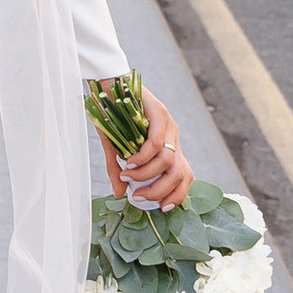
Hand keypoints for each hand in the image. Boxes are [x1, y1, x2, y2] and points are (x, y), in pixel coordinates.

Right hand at [104, 83, 192, 210]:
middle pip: (180, 173)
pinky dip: (142, 158)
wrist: (107, 83)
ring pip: (168, 161)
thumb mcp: (116, 148)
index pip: (185, 175)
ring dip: (146, 174)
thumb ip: (118, 170)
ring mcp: (168, 124)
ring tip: (127, 175)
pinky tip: (128, 161)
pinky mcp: (159, 112)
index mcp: (169, 145)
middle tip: (138, 196)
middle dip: (160, 191)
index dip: (179, 195)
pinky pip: (155, 143)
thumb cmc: (112, 116)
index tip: (162, 208)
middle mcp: (173, 136)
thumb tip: (119, 194)